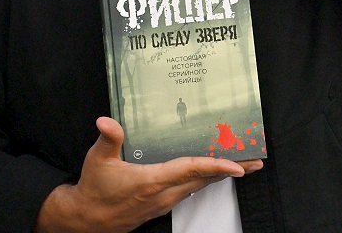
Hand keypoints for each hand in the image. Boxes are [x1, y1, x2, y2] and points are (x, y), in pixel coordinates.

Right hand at [35, 117, 261, 232]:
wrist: (86, 220)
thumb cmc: (94, 189)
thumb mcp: (97, 160)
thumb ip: (108, 138)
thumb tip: (107, 121)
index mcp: (152, 181)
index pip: (190, 170)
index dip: (216, 165)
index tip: (238, 164)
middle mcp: (163, 194)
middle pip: (204, 179)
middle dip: (231, 170)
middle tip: (255, 160)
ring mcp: (164, 202)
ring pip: (199, 186)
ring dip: (220, 175)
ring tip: (242, 164)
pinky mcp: (161, 206)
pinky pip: (190, 191)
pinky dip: (205, 180)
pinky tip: (212, 173)